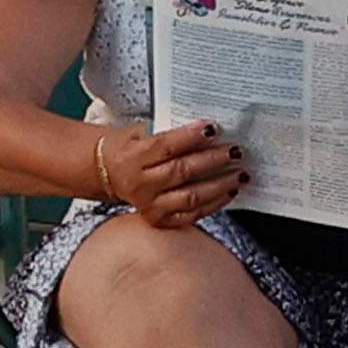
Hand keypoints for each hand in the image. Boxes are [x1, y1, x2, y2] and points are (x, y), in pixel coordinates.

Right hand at [107, 118, 242, 225]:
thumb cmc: (130, 149)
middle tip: (236, 151)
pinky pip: (191, 214)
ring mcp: (148, 204)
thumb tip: (208, 130)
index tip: (213, 128)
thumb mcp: (139, 134)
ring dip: (220, 185)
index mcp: (132, 158)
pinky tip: (230, 192)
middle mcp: (139, 184)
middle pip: (182, 171)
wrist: (106, 173)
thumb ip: (168, 134)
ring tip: (241, 174)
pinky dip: (214, 204)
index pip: (165, 146)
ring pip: (190, 196)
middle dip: (213, 160)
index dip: (191, 137)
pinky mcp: (158, 219)